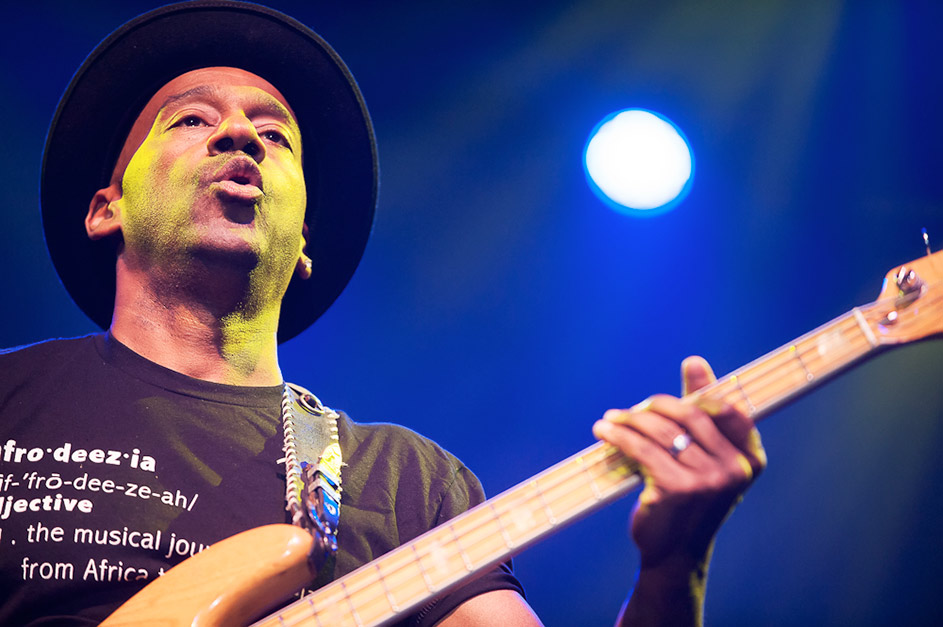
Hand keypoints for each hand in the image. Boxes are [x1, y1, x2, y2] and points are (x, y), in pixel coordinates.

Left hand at [592, 356, 765, 573]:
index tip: (676, 383)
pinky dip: (619, 436)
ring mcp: (707, 481)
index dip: (701, 392)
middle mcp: (734, 470)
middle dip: (657, 407)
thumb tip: (694, 361)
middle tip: (633, 411)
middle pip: (690, 416)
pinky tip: (604, 432)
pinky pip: (641, 449)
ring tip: (610, 420)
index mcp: (750, 461)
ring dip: (630, 420)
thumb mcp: (703, 460)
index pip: (729, 411)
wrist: (675, 555)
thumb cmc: (689, 501)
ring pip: (662, 432)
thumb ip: (701, 413)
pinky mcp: (676, 490)